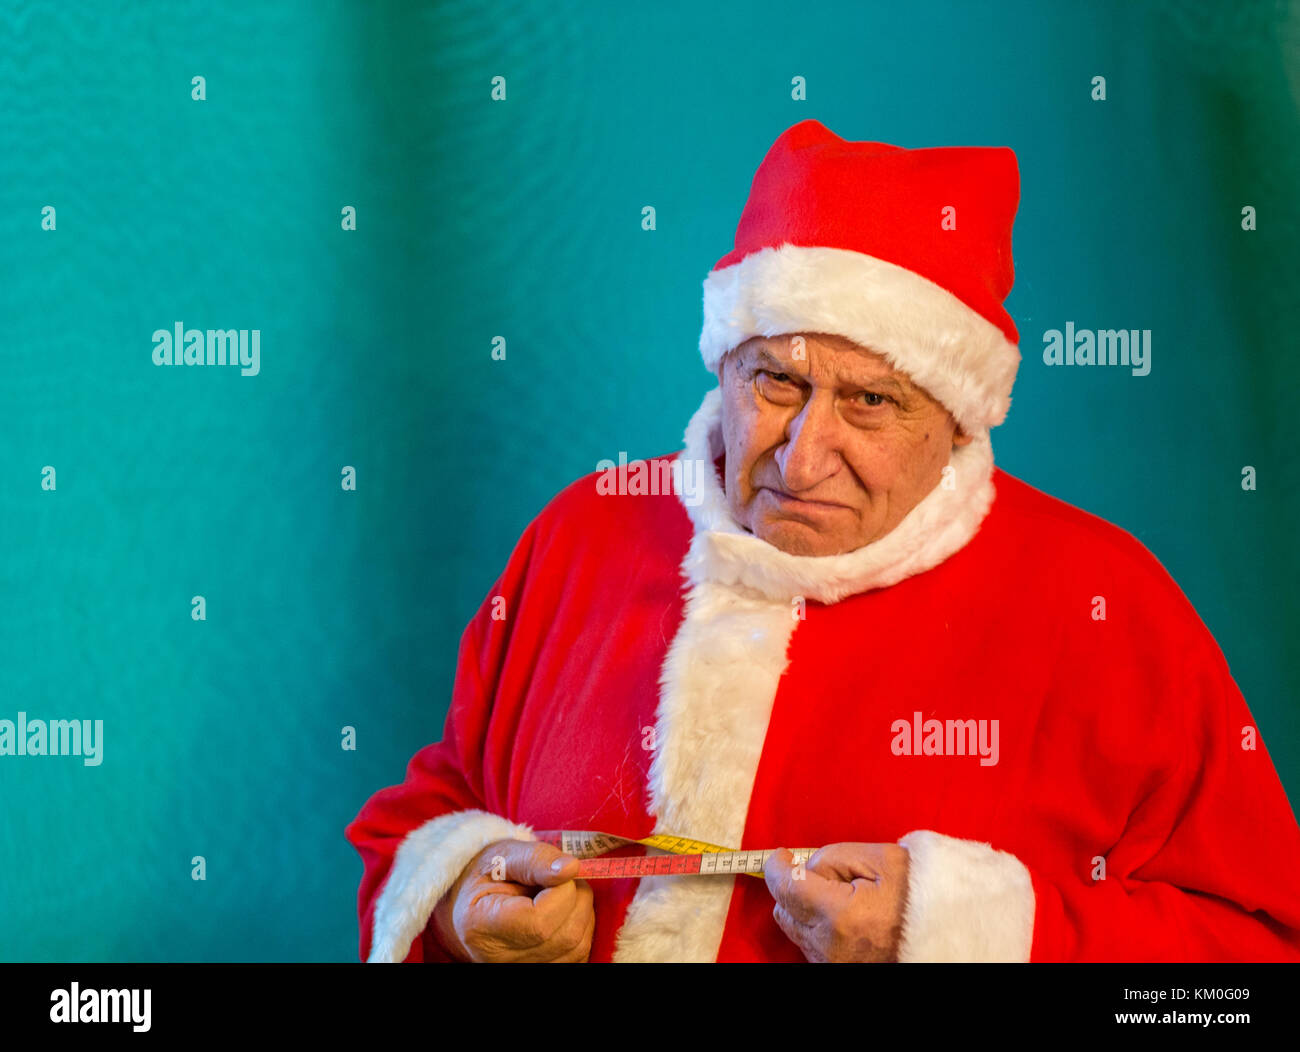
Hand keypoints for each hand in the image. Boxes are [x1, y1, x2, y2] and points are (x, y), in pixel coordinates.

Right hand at [432, 838, 593, 962]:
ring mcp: (520, 968)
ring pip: (577, 947)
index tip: (555, 873)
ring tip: (563, 892)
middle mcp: (500, 958)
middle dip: (577, 898)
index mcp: (481, 925)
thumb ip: (536, 859)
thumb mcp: (505, 856)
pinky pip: (578, 956)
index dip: (562, 892)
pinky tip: (565, 911)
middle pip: (565, 936)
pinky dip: (581, 928)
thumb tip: (571, 868)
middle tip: (563, 878)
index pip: (540, 921)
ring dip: (583, 912)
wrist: (477, 901)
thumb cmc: (489, 875)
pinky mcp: (539, 969)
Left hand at [763, 842, 909, 961]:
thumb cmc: (919, 894)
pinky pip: (811, 944)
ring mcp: (832, 963)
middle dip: (796, 887)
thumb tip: (805, 868)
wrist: (946, 934)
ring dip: (807, 908)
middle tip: (827, 877)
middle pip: (785, 910)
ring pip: (796, 928)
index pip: (787, 888)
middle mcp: (830, 947)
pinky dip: (818, 926)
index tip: (782, 856)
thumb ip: (832, 857)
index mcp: (840, 916)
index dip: (778, 866)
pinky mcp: (836, 970)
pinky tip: (844, 917)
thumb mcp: (880, 858)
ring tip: (843, 899)